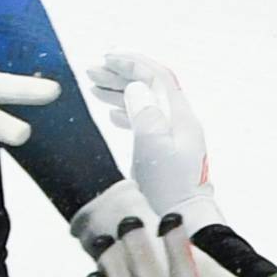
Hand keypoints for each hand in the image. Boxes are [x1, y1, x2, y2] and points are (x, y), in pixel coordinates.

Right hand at [87, 51, 217, 217]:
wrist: (184, 218)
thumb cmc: (168, 187)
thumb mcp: (152, 147)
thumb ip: (144, 112)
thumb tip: (136, 87)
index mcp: (178, 116)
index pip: (156, 77)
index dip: (131, 63)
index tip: (106, 58)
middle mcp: (178, 121)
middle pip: (150, 87)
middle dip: (121, 75)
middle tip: (91, 71)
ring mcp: (173, 136)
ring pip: (145, 103)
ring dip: (120, 92)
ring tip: (94, 87)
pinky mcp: (166, 151)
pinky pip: (145, 121)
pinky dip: (127, 112)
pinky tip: (111, 114)